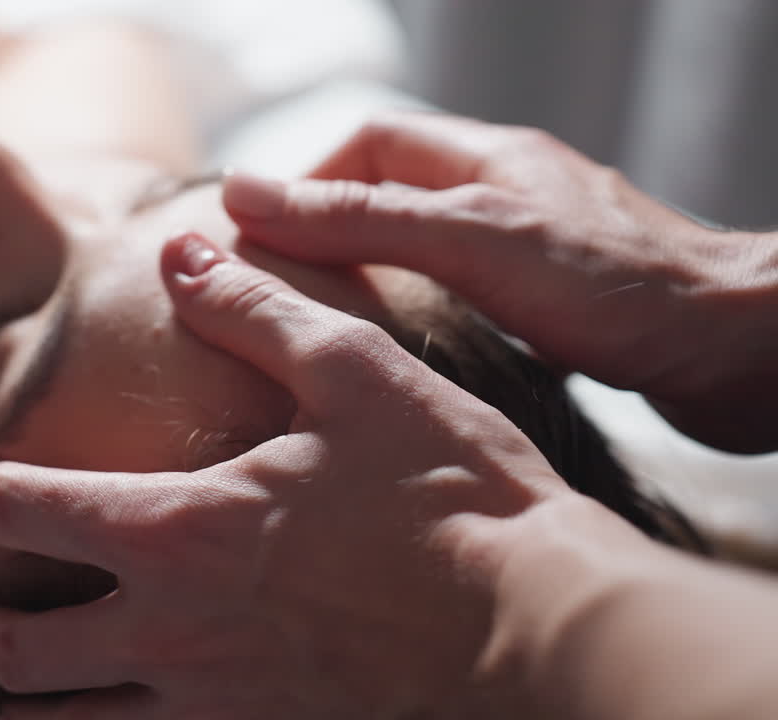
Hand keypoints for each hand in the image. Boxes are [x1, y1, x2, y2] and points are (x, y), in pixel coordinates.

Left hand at [0, 231, 568, 718]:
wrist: (535, 626)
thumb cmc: (446, 492)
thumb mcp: (354, 371)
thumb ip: (254, 309)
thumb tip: (185, 250)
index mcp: (181, 530)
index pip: (36, 512)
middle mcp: (175, 629)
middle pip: (26, 652)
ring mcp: (217, 699)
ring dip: (28, 708)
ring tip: (8, 697)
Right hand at [222, 112, 777, 451]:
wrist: (735, 347)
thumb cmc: (613, 289)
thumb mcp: (467, 241)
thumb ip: (359, 219)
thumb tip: (244, 194)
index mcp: (485, 160)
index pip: (372, 141)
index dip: (308, 178)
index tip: (261, 232)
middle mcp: (510, 192)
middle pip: (398, 189)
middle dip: (335, 226)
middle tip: (287, 284)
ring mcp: (537, 246)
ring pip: (433, 243)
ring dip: (380, 271)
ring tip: (335, 321)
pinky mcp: (561, 301)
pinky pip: (470, 290)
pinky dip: (429, 311)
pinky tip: (415, 354)